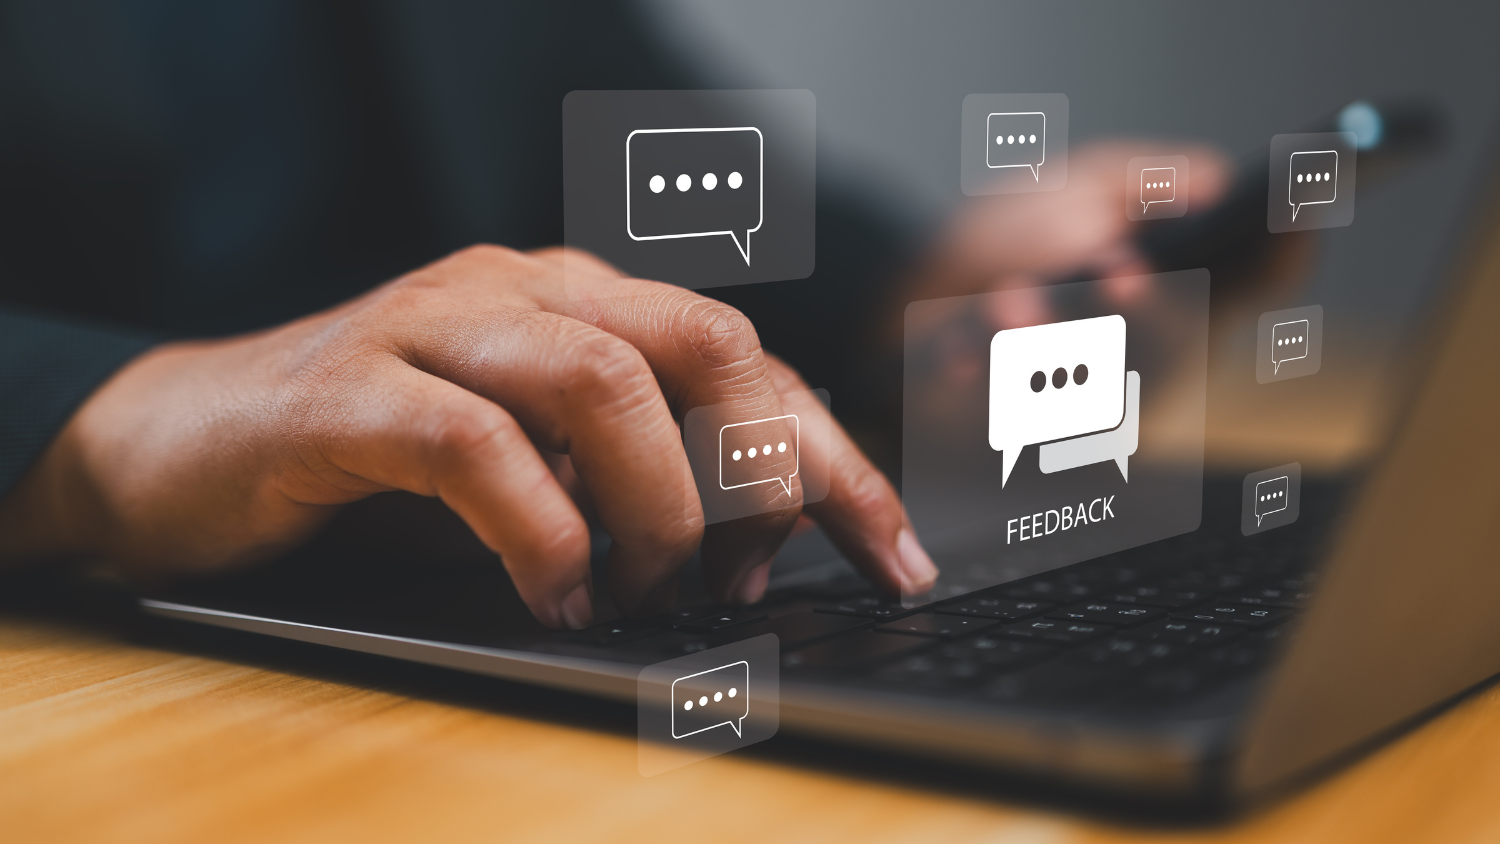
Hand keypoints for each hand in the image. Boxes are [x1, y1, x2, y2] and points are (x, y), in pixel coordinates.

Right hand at [0, 245, 936, 626]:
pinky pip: (475, 442)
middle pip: (710, 345)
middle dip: (760, 479)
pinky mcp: (351, 389)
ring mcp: (436, 325)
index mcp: (586, 301)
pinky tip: (556, 591)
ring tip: (642, 589)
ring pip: (604, 380)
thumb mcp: (536, 464)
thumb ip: (633, 475)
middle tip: (742, 579)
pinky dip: (541, 531)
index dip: (839, 465)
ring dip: (655, 508)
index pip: (754, 364)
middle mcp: (525, 290)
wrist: (183, 441)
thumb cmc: (379, 463)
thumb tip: (761, 551)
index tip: (897, 559)